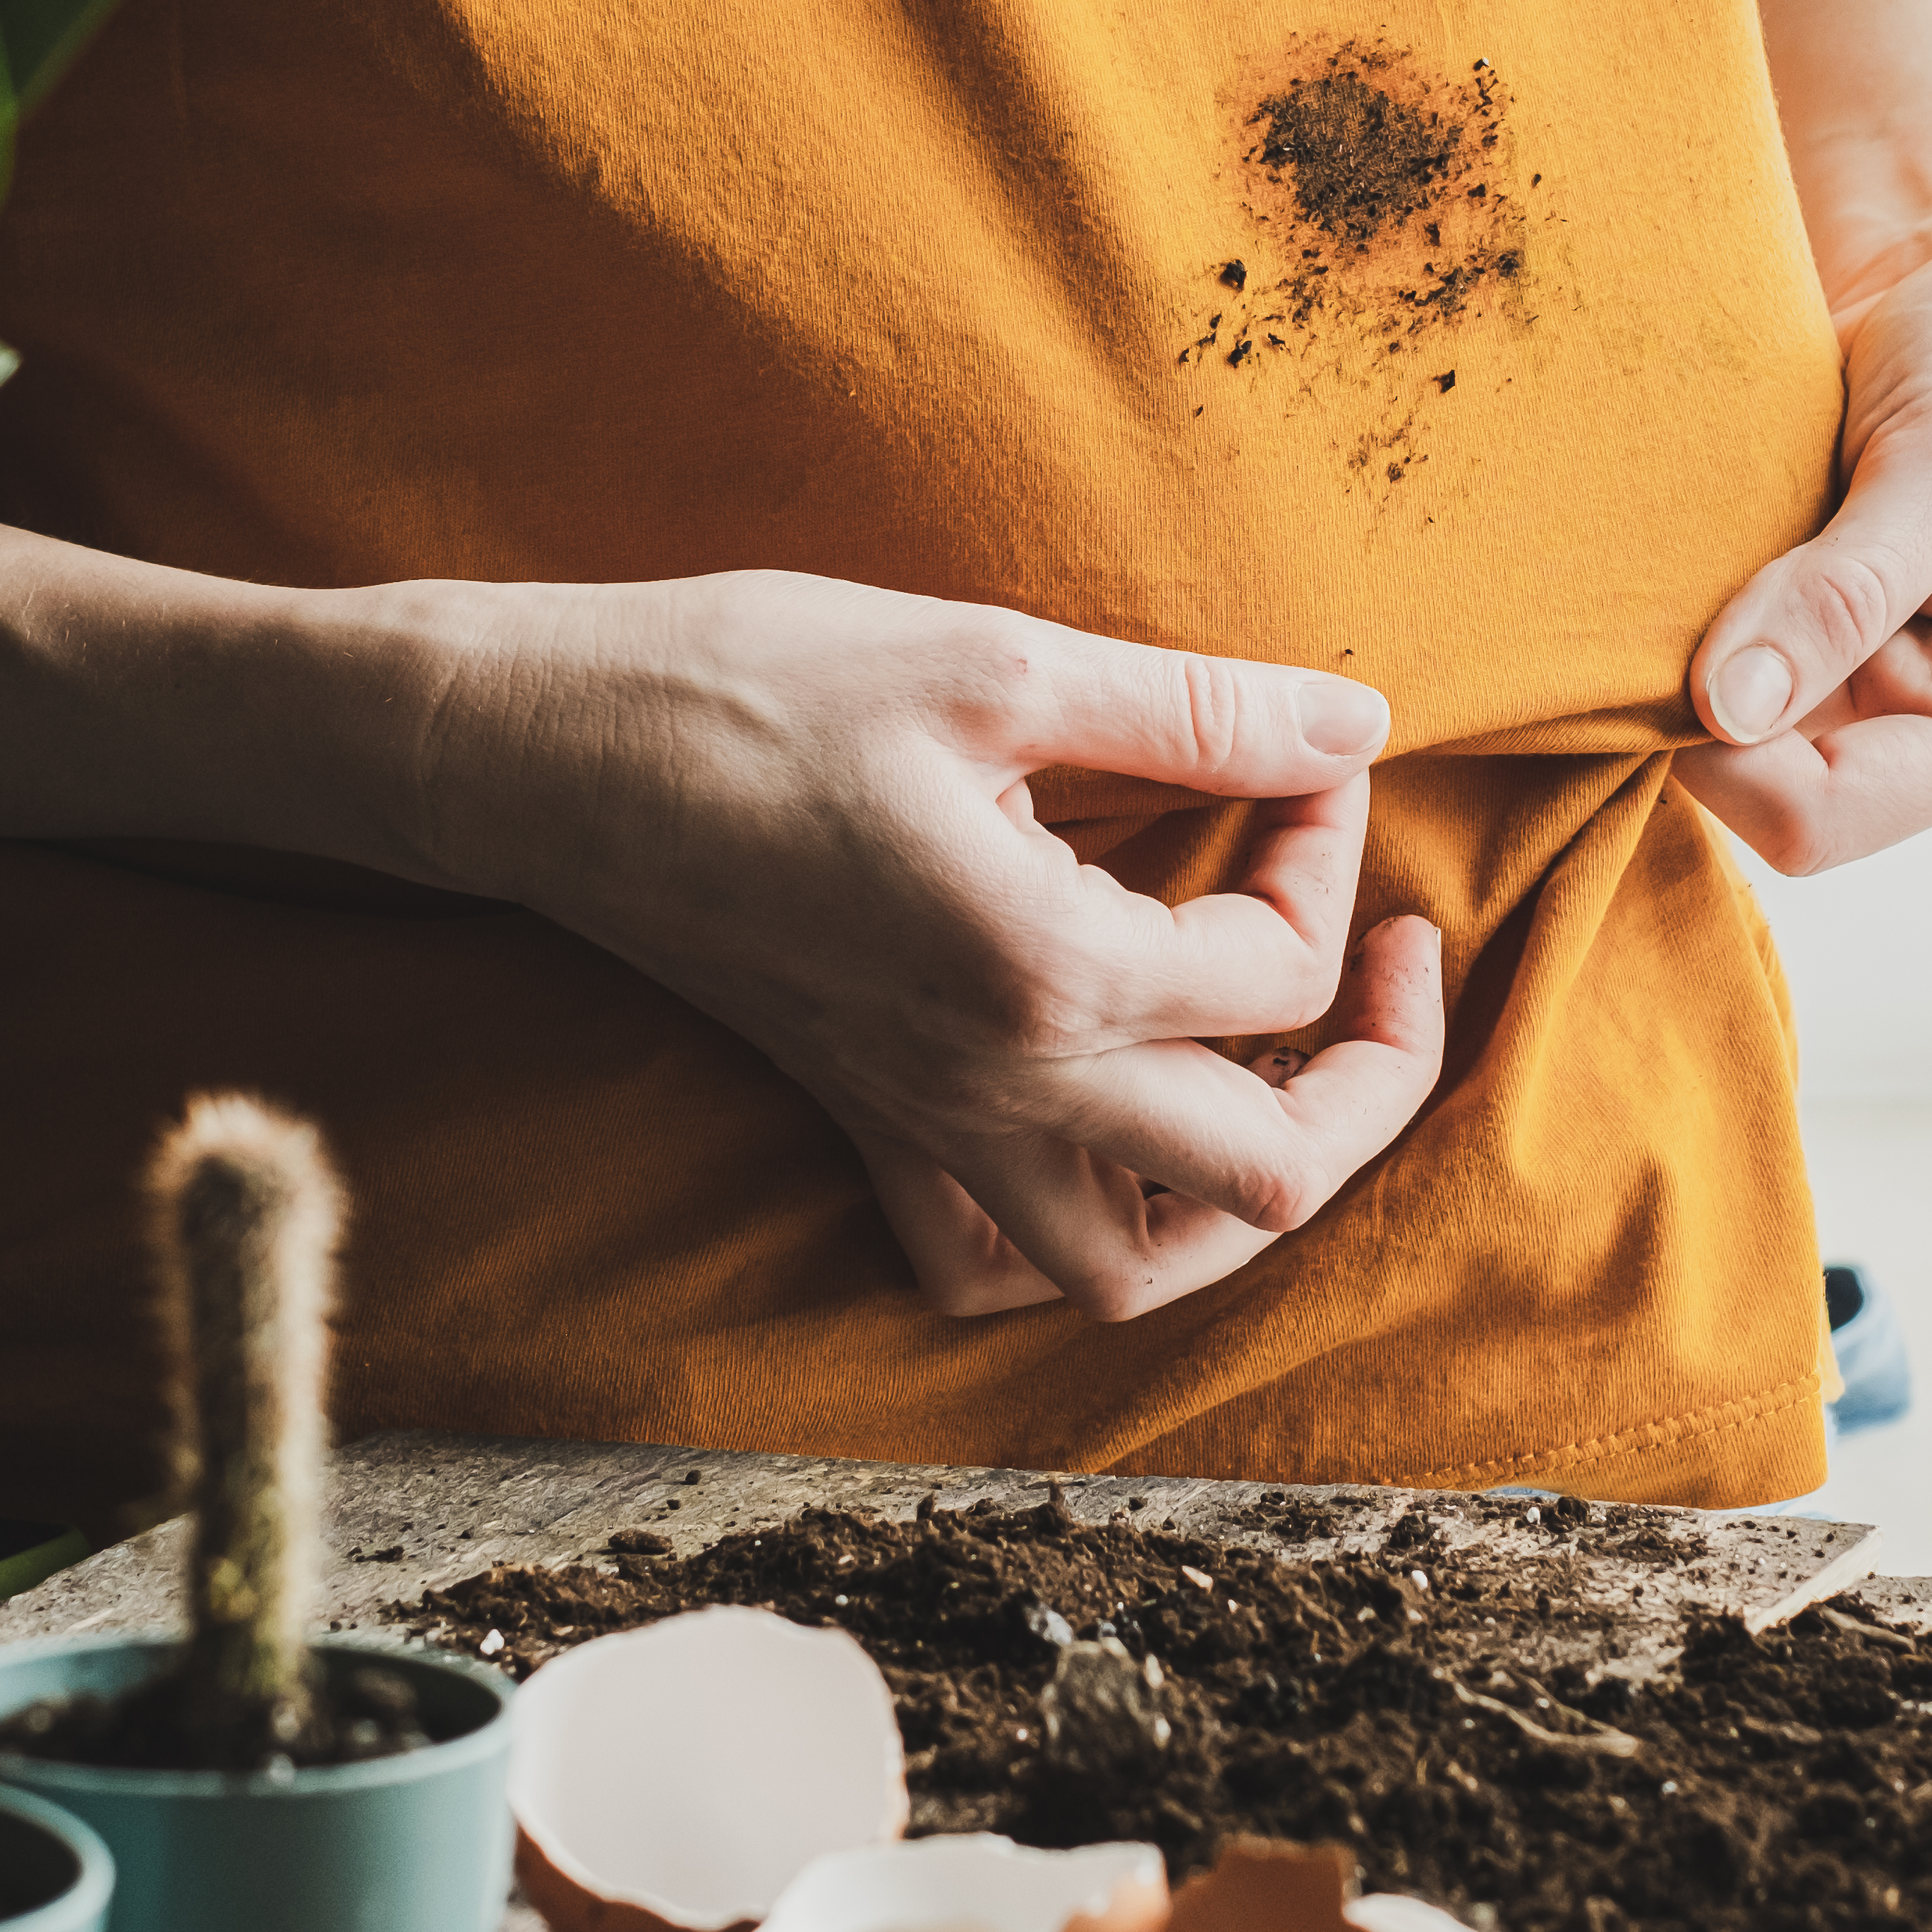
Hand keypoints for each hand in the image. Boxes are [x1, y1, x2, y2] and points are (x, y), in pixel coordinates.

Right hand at [392, 569, 1445, 1319]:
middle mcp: (997, 1088)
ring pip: (1131, 1270)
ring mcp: (926, 1124)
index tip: (1301, 761)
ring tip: (1274, 1087)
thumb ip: (1198, 713)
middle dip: (1367, 1074)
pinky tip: (1106, 1141)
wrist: (550, 751)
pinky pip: (981, 1263)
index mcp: (1045, 972)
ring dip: (1234, 1199)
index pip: (1274, 965)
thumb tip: (1358, 725)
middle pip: (1266, 1173)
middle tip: (1382, 962)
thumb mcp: (997, 661)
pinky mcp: (866, 1120)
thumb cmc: (753, 686)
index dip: (1327, 848)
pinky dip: (1069, 1237)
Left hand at [1676, 195, 1931, 871]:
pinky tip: (1658, 561)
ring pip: (1703, 740)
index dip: (1728, 753)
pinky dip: (1659, 627)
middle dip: (1691, 709)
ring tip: (1674, 562)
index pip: (1822, 817)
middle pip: (1749, 792)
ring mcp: (1845, 692)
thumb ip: (1846, 593)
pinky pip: (1689, 678)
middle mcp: (1919, 733)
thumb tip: (1731, 708)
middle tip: (1666, 590)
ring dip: (1665, 666)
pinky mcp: (1785, 646)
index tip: (1689, 643)